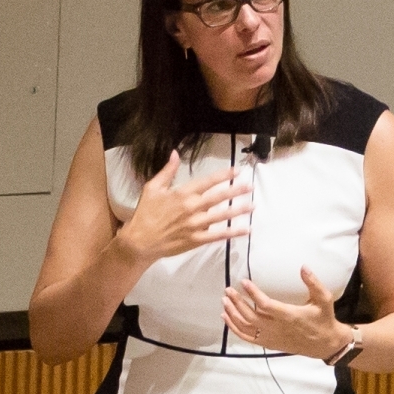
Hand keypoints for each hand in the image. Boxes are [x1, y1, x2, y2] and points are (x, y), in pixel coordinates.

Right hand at [114, 154, 251, 269]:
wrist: (140, 240)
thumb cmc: (146, 213)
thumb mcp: (153, 187)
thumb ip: (167, 170)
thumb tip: (175, 153)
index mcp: (183, 193)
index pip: (208, 181)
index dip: (224, 175)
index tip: (237, 171)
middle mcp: (192, 207)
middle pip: (219, 197)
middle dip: (237, 191)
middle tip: (250, 186)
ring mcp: (196, 224)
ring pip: (222, 215)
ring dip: (239, 210)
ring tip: (253, 205)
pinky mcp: (197, 240)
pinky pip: (219, 235)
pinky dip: (233, 232)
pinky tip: (246, 230)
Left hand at [223, 267, 349, 360]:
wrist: (325, 344)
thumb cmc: (323, 319)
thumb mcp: (324, 300)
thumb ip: (314, 283)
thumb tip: (303, 267)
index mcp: (290, 316)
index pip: (266, 305)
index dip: (253, 293)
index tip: (244, 282)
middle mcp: (277, 328)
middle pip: (250, 316)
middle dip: (237, 303)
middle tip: (228, 290)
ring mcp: (271, 337)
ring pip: (246, 327)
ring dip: (233, 314)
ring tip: (225, 301)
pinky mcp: (269, 343)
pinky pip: (247, 338)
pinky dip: (234, 328)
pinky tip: (226, 317)